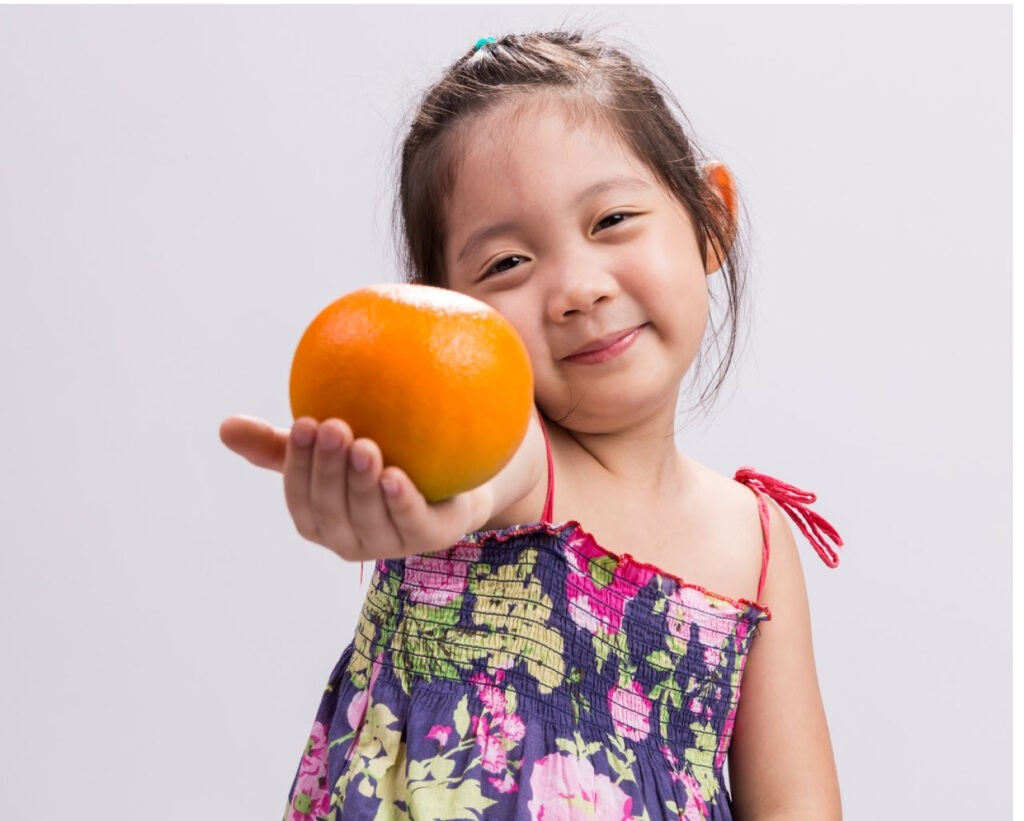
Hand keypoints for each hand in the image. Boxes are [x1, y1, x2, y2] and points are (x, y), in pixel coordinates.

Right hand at [219, 415, 493, 560]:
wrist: (452, 479)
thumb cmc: (377, 462)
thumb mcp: (328, 452)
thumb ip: (280, 446)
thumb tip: (224, 426)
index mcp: (317, 521)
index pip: (300, 495)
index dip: (299, 462)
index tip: (304, 423)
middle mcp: (347, 539)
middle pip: (331, 507)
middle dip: (329, 468)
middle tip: (334, 427)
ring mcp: (387, 544)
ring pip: (367, 516)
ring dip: (362, 482)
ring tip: (364, 445)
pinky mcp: (426, 538)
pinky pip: (410, 522)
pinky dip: (400, 501)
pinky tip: (395, 476)